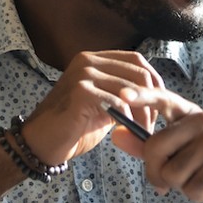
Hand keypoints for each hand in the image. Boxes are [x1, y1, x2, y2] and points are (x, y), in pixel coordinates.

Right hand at [20, 51, 163, 164]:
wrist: (42, 143)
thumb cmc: (74, 127)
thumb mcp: (104, 104)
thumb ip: (123, 94)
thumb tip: (153, 94)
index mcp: (94, 59)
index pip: (136, 60)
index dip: (154, 81)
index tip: (160, 104)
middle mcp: (88, 60)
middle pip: (138, 72)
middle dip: (152, 100)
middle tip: (151, 124)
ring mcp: (83, 74)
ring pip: (131, 89)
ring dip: (142, 114)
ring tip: (141, 132)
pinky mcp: (80, 91)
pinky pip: (118, 102)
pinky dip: (127, 119)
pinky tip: (126, 131)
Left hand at [111, 87, 202, 202]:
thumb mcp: (177, 154)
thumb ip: (146, 146)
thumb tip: (116, 135)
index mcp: (189, 115)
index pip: (163, 99)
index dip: (142, 96)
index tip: (122, 95)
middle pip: (156, 147)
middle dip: (155, 173)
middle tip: (168, 182)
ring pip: (172, 173)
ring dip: (180, 187)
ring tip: (198, 181)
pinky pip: (192, 188)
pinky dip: (196, 196)